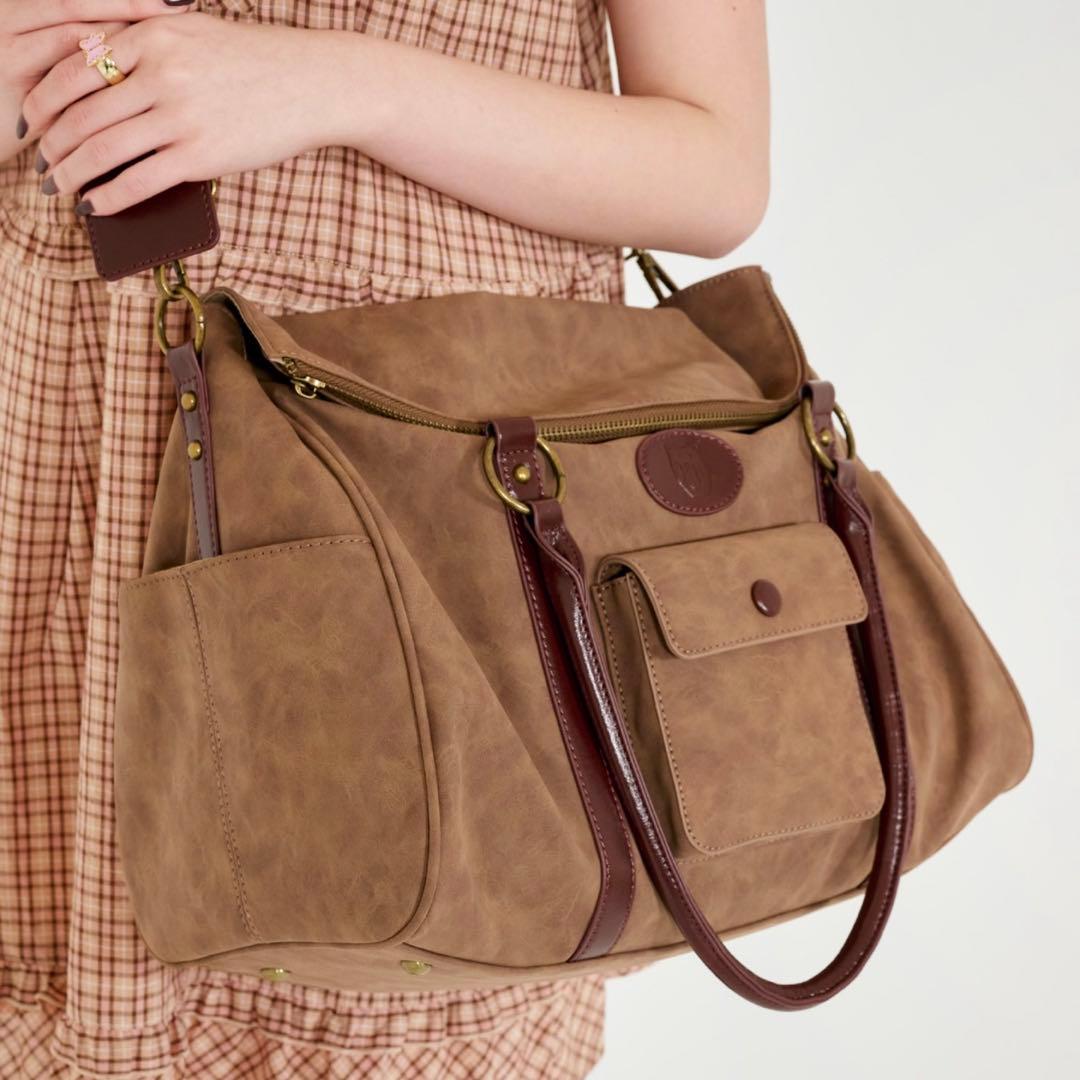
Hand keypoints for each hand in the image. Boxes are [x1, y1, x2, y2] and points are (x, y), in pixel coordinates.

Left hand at [25, 12, 341, 214]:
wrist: (312, 83)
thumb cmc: (256, 63)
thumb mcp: (193, 33)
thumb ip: (147, 46)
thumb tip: (102, 77)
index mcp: (150, 33)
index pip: (74, 67)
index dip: (44, 99)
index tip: (33, 122)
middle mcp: (160, 70)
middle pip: (80, 111)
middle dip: (52, 143)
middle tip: (41, 163)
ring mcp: (179, 114)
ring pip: (101, 147)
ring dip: (72, 173)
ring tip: (60, 188)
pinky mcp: (200, 154)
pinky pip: (139, 179)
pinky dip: (109, 196)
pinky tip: (95, 206)